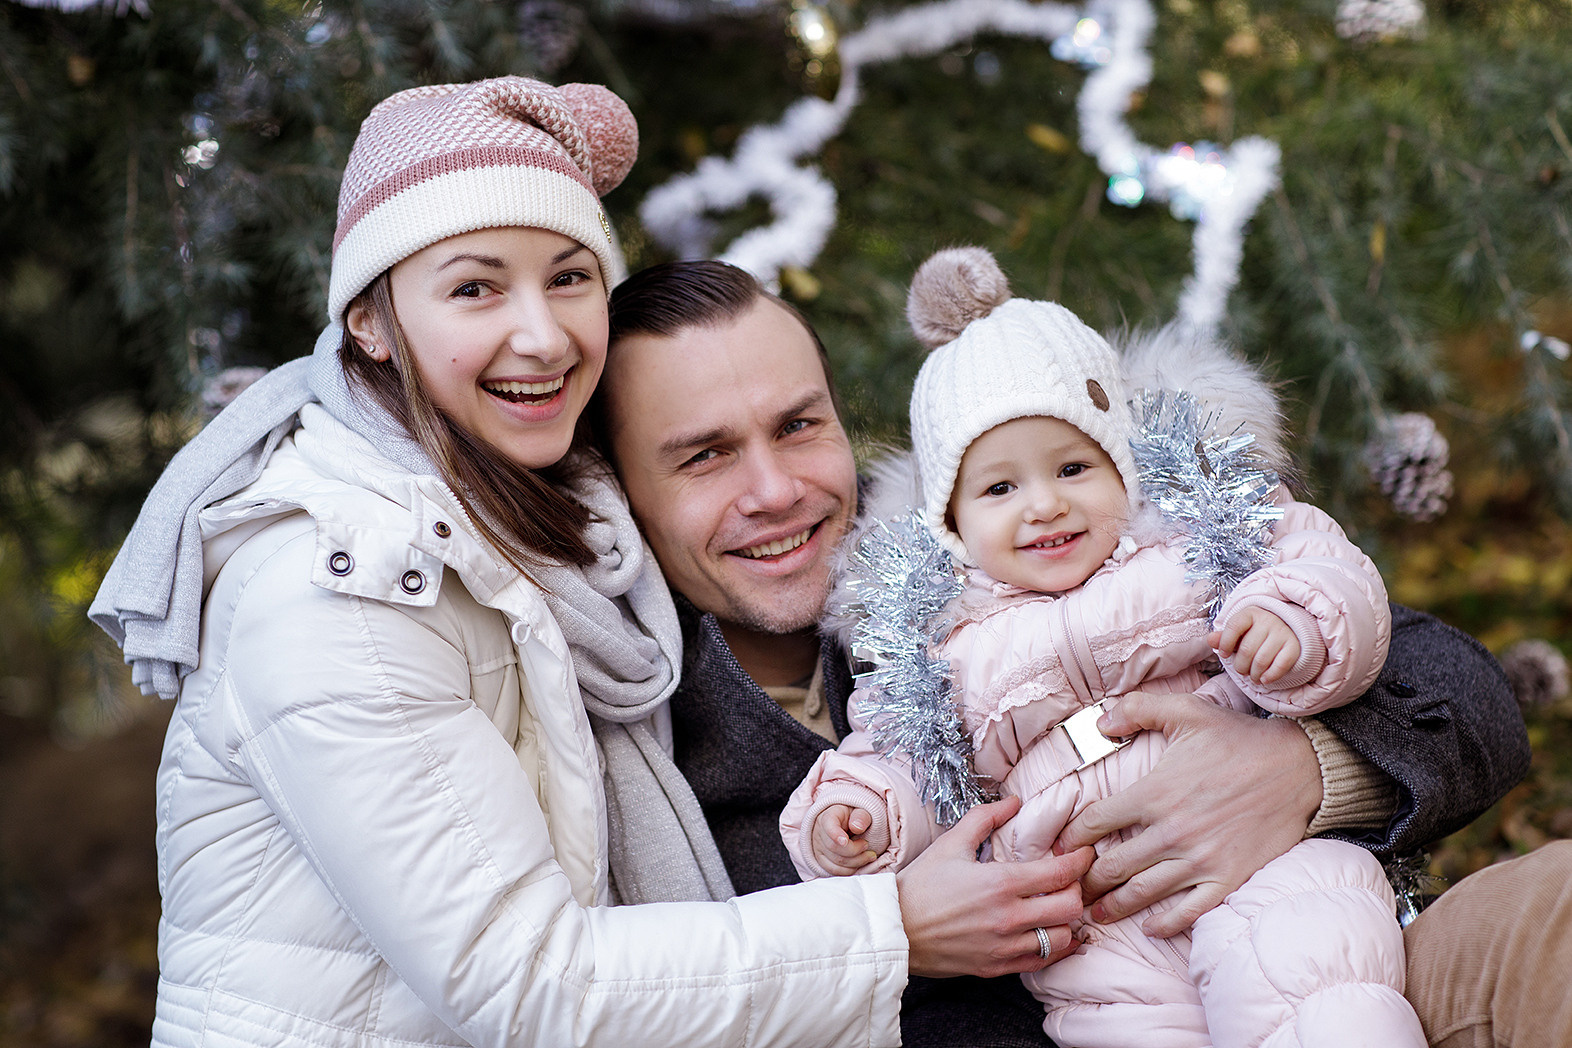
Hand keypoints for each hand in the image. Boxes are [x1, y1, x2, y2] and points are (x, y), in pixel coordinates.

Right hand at [812, 805, 881, 874]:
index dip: (835, 834)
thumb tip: (857, 827)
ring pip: (835, 862)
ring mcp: (818, 847)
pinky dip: (849, 870)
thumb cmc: (854, 817)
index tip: (845, 841)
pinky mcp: (821, 860)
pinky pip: (834, 871)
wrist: (846, 823)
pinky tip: (859, 863)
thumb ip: (861, 816)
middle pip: (834, 847)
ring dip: (856, 862)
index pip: (828, 826)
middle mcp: (819, 832)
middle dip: (855, 851)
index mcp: (828, 816)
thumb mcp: (860, 811)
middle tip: (868, 846)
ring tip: (868, 856)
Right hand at [897, 795, 1094, 978]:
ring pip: (1062, 938)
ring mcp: (1004, 946)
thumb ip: (985, 818)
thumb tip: (1013, 800)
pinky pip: (1041, 961)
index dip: (1080, 861)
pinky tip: (1052, 935)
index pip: (1060, 873)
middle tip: (1071, 881)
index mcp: (999, 883)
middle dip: (1077, 890)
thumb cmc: (920, 886)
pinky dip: (1054, 948)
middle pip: (1070, 906)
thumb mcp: (950, 843)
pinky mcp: (997, 967)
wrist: (894, 930)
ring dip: (1066, 921)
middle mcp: (1008, 917)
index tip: (1084, 853)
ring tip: (1058, 908)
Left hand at [1054, 692, 1320, 937]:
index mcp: (1155, 793)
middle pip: (1112, 866)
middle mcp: (1172, 831)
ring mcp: (1200, 859)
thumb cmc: (1239, 739)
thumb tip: (1100, 723)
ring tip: (1096, 913)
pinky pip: (1188, 911)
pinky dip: (1165, 923)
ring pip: (1142, 893)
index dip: (1071, 837)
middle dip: (1085, 881)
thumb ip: (1137, 709)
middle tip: (1070, 888)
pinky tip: (1149, 927)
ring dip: (1113, 906)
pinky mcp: (1227, 878)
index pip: (1095, 822)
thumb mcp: (1186, 711)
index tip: (1061, 846)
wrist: (1299, 769)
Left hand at [1208, 607, 1300, 684]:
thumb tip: (1210, 640)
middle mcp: (1268, 620)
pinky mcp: (1294, 646)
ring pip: (1262, 660)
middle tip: (1241, 670)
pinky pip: (1281, 665)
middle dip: (1240, 666)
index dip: (1225, 643)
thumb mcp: (1238, 632)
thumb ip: (1223, 637)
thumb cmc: (1256, 633)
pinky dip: (1270, 676)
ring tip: (1252, 676)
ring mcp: (1283, 633)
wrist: (1286, 629)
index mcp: (1250, 613)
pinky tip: (1264, 679)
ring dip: (1253, 674)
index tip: (1223, 655)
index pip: (1234, 626)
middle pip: (1246, 649)